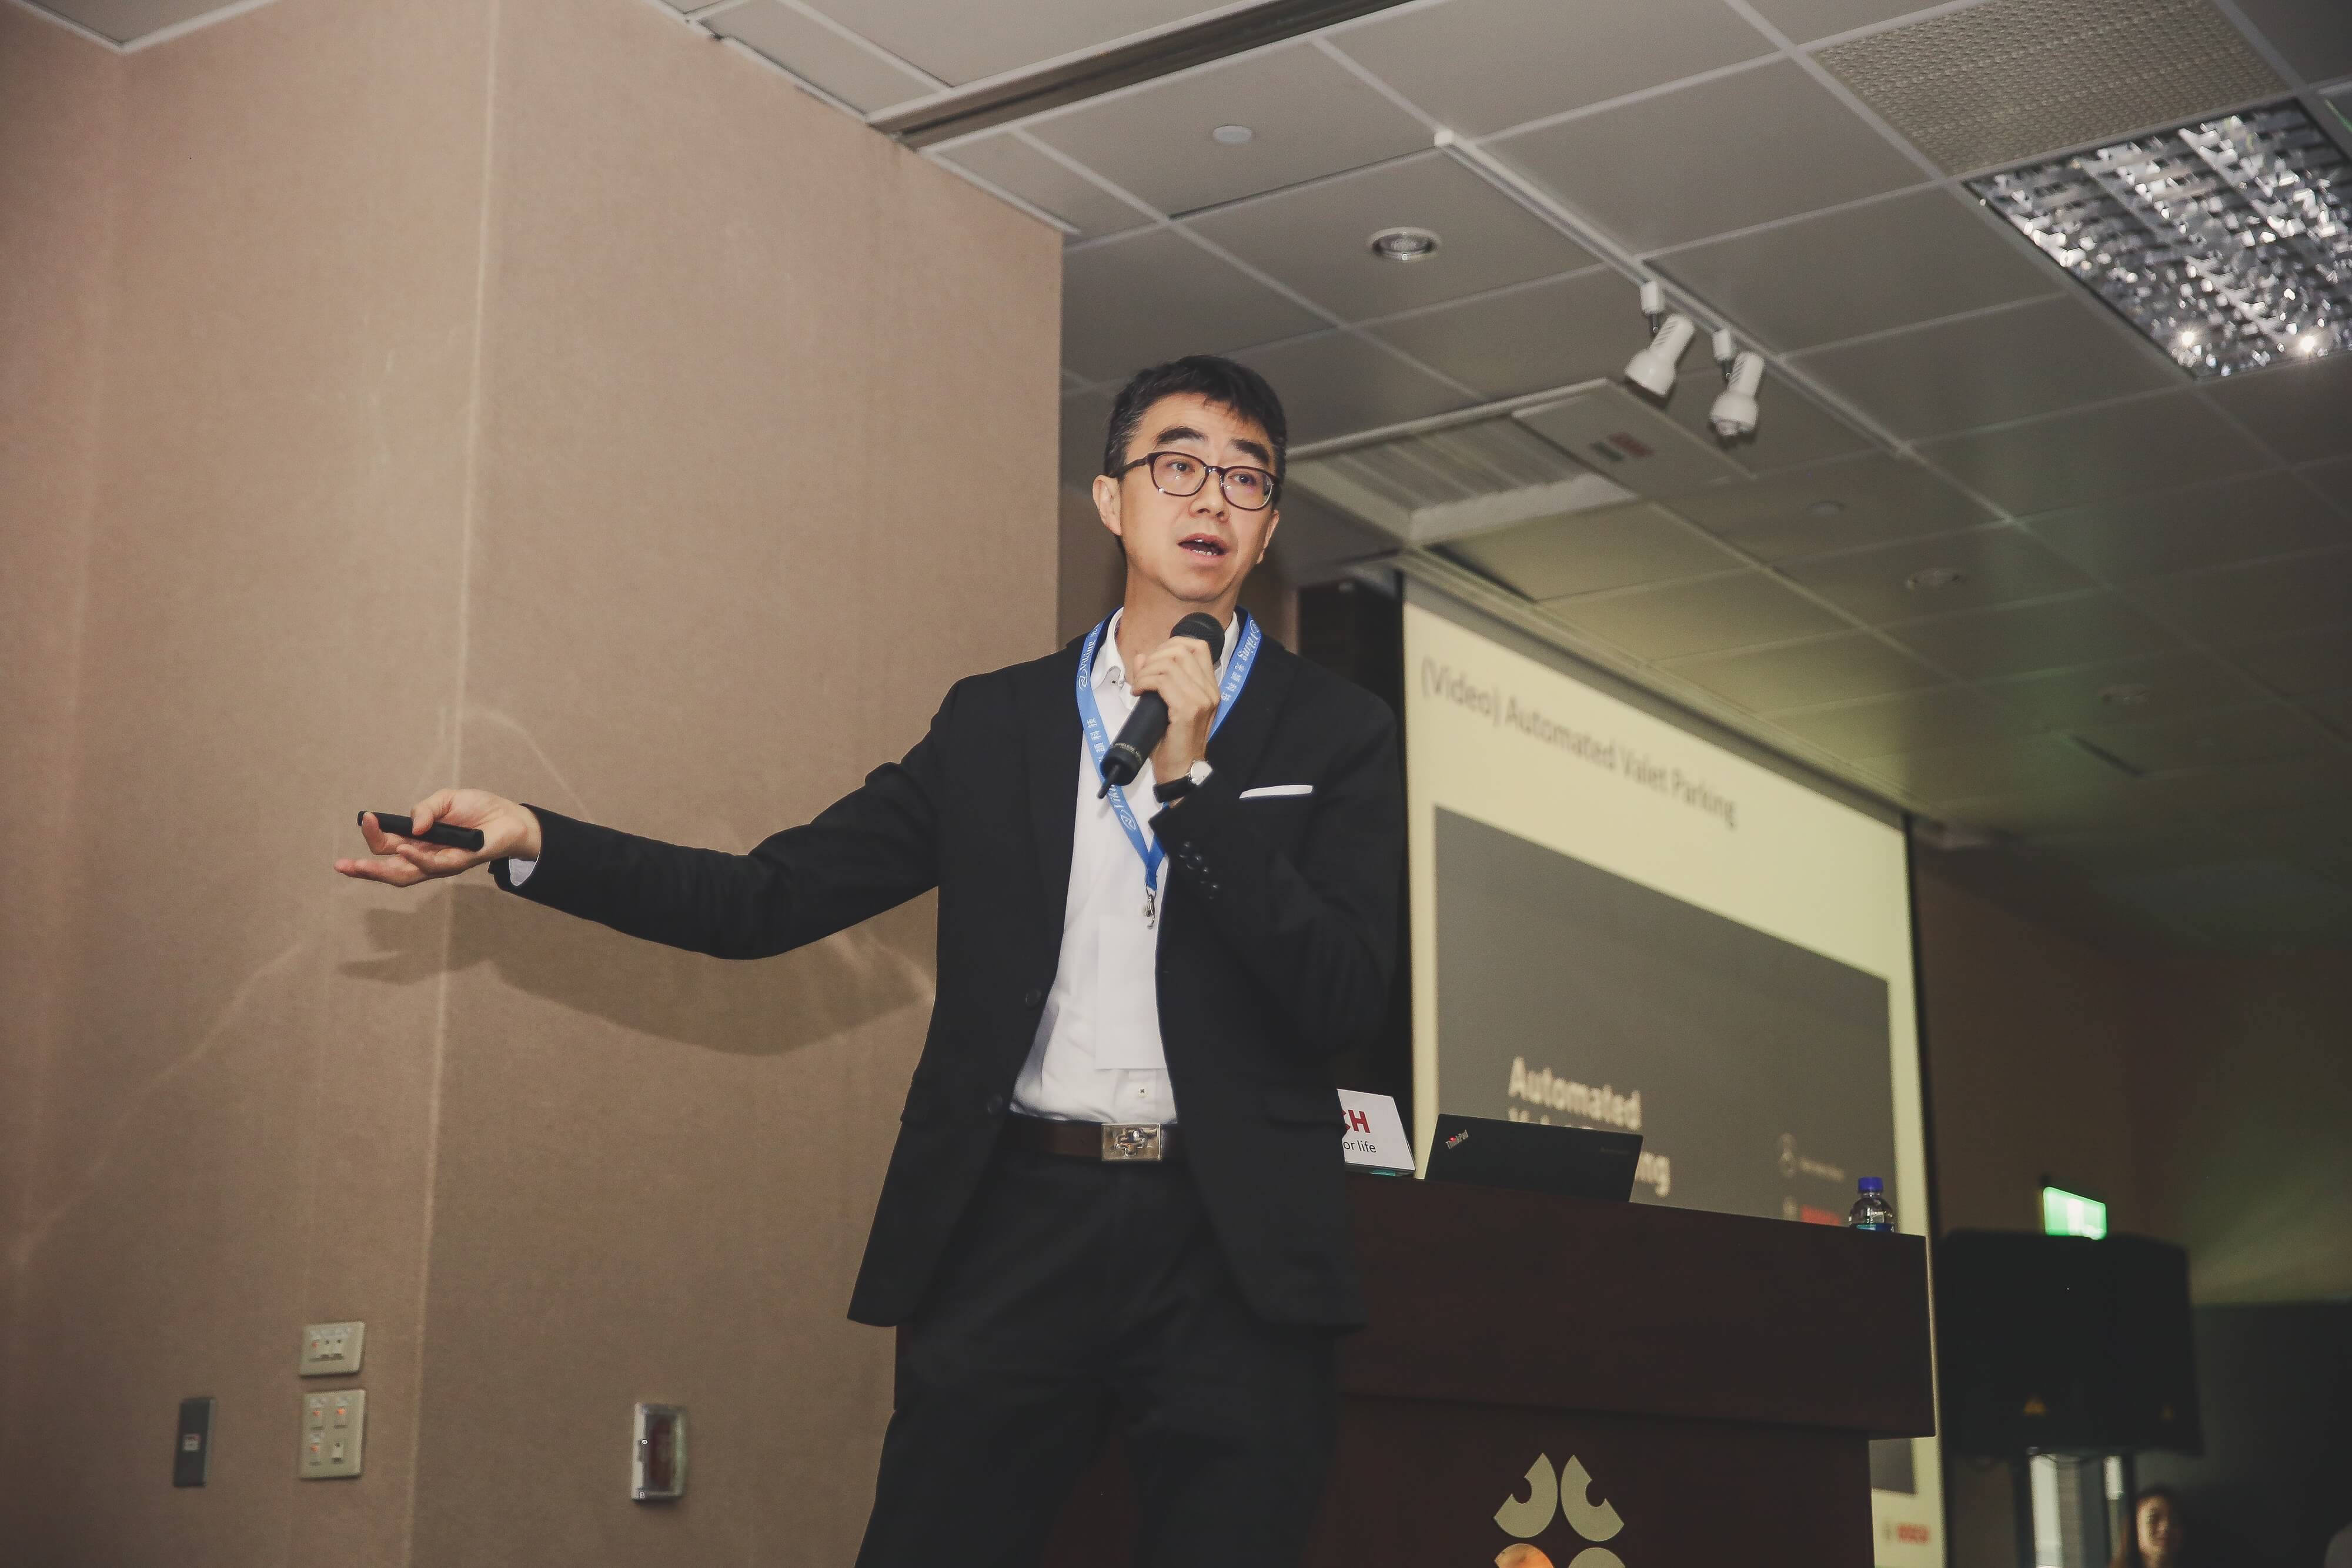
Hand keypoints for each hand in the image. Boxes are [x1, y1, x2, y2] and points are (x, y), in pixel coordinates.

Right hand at [334, 788, 541, 886]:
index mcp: (417, 841)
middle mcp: (425, 856)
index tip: (366, 819)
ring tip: (360, 866)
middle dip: (364, 869)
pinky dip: (416, 858)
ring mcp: (440, 863)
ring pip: (405, 874)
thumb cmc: (478, 809)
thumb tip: (411, 825)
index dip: (374, 834)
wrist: (510, 817)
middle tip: (341, 866)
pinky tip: (404, 850)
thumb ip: (425, 809)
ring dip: (381, 871)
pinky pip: (433, 866)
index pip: (387, 845)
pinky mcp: (458, 864)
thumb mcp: (446, 800)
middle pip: (389, 868)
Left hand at [1129, 633, 1220, 785]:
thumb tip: (1143, 657)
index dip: (1172, 644)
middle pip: (1182, 650)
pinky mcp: (1188, 710)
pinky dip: (1145, 681)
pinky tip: (1138, 692)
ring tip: (1138, 685)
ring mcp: (1201, 699)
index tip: (1154, 661)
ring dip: (1147, 670)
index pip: (1198, 646)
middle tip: (1142, 674)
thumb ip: (1160, 680)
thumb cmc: (1173, 743)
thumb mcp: (1167, 706)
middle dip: (1155, 656)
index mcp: (1209, 687)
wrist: (1182, 772)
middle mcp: (1210, 690)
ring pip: (1170, 663)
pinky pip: (1163, 681)